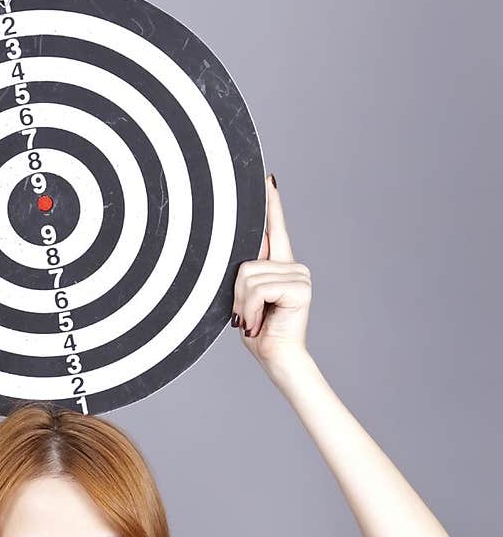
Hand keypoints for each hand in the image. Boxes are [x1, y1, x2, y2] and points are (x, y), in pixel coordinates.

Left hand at [232, 174, 311, 370]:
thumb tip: (235, 259)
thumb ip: (245, 275)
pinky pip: (258, 288)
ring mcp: (300, 275)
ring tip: (254, 321)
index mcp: (280, 266)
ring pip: (249, 276)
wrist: (278, 358)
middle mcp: (293, 265)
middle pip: (246, 263)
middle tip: (246, 318)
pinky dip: (252, 308)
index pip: (275, 229)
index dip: (270, 204)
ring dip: (243, 304)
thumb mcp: (245, 298)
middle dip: (238, 294)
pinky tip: (260, 322)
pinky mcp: (300, 286)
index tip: (266, 178)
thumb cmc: (258, 332)